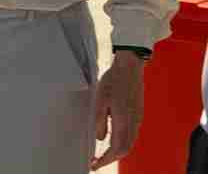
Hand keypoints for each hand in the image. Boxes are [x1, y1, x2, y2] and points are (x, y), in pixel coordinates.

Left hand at [90, 51, 144, 169]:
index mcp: (124, 121)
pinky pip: (131, 135)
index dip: (106, 160)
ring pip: (129, 143)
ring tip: (103, 154)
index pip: (117, 149)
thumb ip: (99, 120)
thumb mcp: (99, 99)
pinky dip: (122, 143)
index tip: (95, 164)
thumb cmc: (113, 80)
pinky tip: (113, 139)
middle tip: (97, 161)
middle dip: (111, 158)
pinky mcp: (137, 114)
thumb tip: (100, 138)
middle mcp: (133, 123)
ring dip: (116, 151)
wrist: (130, 67)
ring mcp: (137, 119)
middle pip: (125, 149)